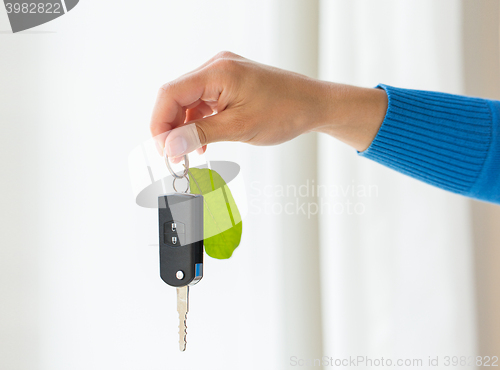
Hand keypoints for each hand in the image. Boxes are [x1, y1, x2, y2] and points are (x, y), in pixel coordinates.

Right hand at [150, 51, 386, 156]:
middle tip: (173, 156)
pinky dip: (198, 123)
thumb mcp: (240, 127)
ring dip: (184, 127)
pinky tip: (201, 142)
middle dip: (170, 127)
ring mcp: (223, 75)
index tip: (162, 150)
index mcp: (218, 71)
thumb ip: (201, 134)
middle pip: (176, 96)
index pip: (170, 93)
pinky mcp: (229, 84)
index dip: (159, 123)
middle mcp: (217, 67)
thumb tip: (170, 145)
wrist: (313, 104)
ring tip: (188, 153)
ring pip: (188, 102)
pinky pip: (203, 103)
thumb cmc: (285, 111)